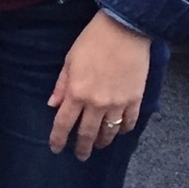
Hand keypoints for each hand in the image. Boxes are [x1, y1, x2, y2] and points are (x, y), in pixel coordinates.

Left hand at [47, 9, 150, 160]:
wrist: (124, 31)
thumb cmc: (92, 42)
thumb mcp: (70, 60)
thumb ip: (62, 85)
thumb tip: (53, 104)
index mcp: (77, 93)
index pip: (63, 123)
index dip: (58, 138)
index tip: (56, 149)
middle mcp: (97, 103)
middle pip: (87, 133)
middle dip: (82, 147)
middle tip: (80, 156)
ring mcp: (118, 104)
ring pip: (109, 132)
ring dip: (102, 141)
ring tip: (98, 145)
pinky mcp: (135, 100)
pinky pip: (129, 123)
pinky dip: (123, 130)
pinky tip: (119, 131)